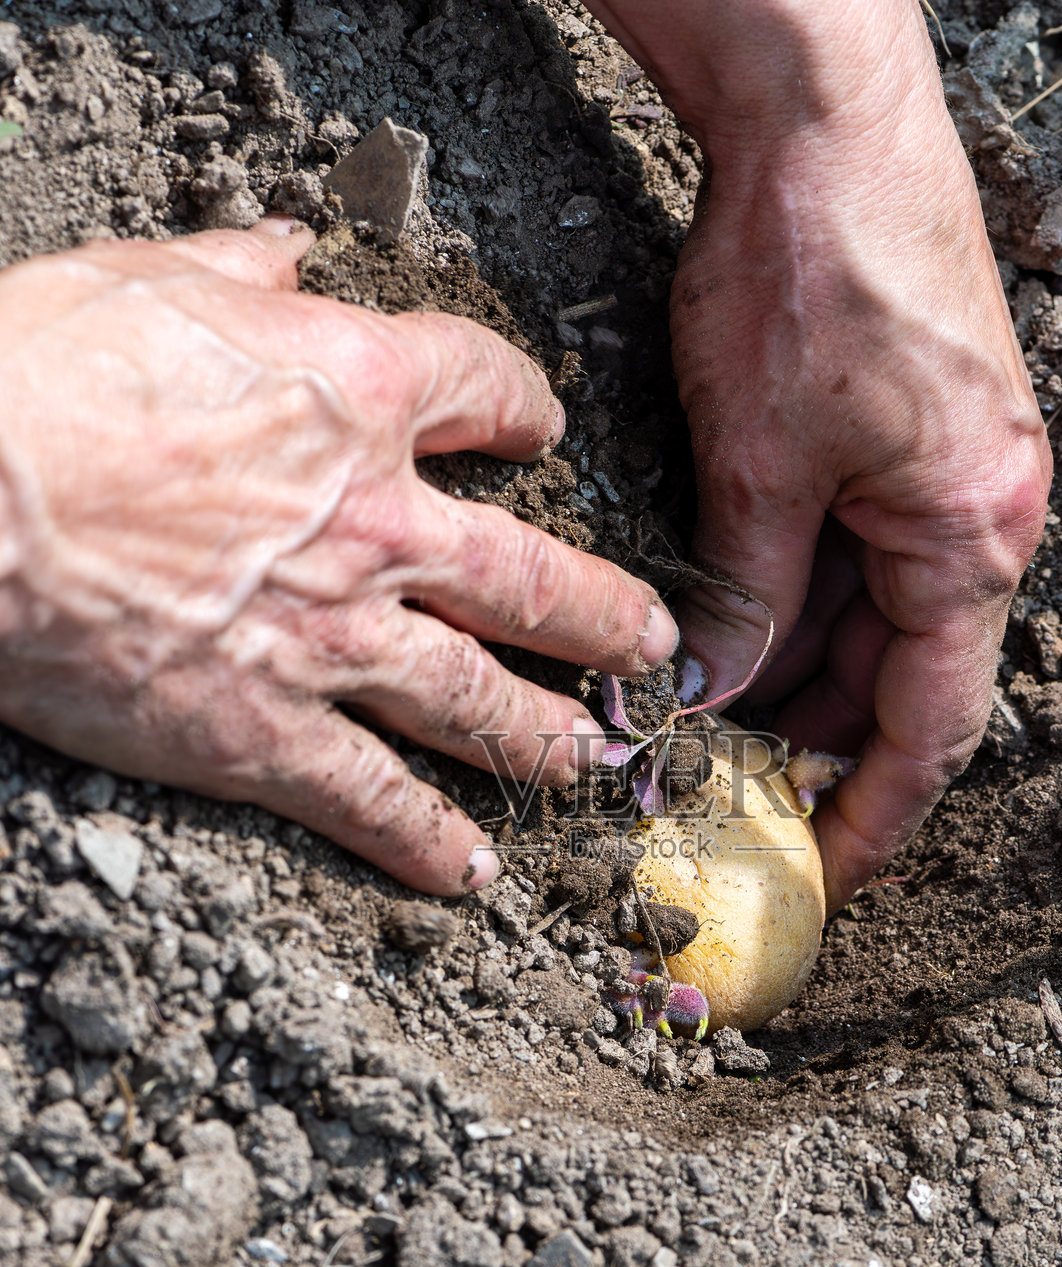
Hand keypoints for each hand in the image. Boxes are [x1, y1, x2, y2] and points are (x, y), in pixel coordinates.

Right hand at [0, 221, 677, 893]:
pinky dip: (426, 842)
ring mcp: (332, 641)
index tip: (545, 425)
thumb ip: (242, 272)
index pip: (487, 393)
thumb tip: (291, 250)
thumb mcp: (146, 279)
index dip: (527, 407)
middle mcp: (376, 527)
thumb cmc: (35, 374)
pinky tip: (473, 872)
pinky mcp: (266, 733)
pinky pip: (372, 801)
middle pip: (532, 577)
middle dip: (604, 618)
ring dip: (546, 738)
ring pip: (479, 702)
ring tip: (593, 762)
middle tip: (650, 648)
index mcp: (355, 396)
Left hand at [587, 0, 1051, 910]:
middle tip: (724, 789)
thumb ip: (745, 595)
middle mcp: (981, 516)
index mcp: (971, 538)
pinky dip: (797, 598)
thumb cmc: (814, 272)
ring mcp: (948, 476)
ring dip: (794, 669)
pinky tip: (728, 622)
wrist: (829, 115)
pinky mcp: (908, 439)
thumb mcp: (757, 463)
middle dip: (812, 740)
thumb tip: (714, 694)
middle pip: (899, 677)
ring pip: (870, 617)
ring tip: (706, 713)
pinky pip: (858, 553)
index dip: (873, 814)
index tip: (820, 874)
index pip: (930, 728)